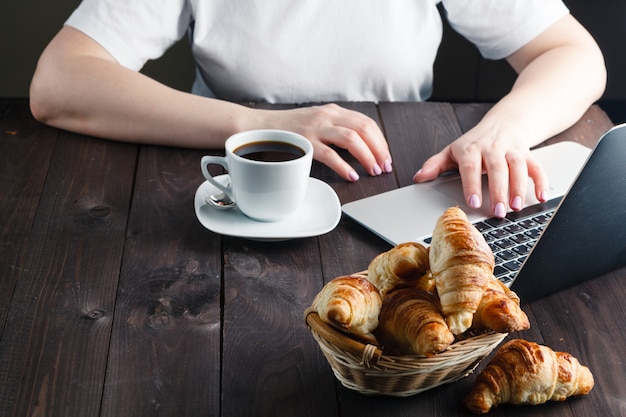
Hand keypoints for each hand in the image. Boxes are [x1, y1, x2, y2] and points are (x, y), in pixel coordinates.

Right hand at [262, 104, 392, 180]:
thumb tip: (359, 147)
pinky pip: (330, 155)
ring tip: (373, 171)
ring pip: (352, 139)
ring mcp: (316, 128)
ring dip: (367, 157)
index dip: (380, 141)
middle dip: (379, 149)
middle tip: (384, 166)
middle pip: (364, 129)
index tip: (385, 156)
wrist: (258, 127)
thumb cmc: (287, 129)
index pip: (366, 122)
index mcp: (332, 111)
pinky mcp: (305, 142)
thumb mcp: (315, 122)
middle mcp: (327, 116)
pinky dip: (344, 167)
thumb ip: (335, 129)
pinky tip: (351, 175)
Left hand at [413, 123, 548, 217]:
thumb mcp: (452, 151)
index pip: (470, 166)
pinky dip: (541, 181)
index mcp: (471, 148)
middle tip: (498, 212)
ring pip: (518, 167)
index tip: (473, 202)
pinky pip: (537, 167)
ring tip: (516, 207)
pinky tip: (541, 197)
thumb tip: (418, 177)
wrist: (504, 122)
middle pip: (497, 169)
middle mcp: (493, 148)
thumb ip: (435, 165)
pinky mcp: (528, 154)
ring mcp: (512, 150)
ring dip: (519, 187)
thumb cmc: (475, 142)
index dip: (472, 184)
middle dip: (498, 191)